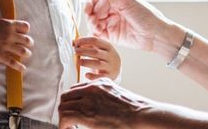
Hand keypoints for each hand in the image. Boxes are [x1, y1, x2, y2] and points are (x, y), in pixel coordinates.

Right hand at [0, 18, 33, 71]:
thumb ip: (6, 26)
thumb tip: (12, 29)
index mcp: (8, 24)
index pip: (25, 27)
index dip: (26, 31)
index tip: (24, 34)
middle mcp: (9, 35)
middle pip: (27, 40)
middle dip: (29, 43)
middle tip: (28, 45)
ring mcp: (5, 46)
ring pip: (23, 51)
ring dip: (27, 54)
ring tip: (26, 55)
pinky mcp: (0, 55)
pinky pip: (13, 62)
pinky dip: (20, 67)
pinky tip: (23, 69)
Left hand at [59, 79, 207, 128]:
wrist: (144, 116)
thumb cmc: (136, 110)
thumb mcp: (119, 97)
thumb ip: (106, 98)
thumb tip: (100, 107)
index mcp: (100, 83)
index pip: (76, 88)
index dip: (72, 100)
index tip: (72, 110)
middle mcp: (91, 87)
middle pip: (67, 95)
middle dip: (65, 108)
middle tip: (67, 120)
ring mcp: (88, 98)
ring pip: (64, 105)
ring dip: (63, 116)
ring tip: (67, 126)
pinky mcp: (87, 112)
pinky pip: (66, 117)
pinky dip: (64, 124)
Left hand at [74, 36, 120, 79]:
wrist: (116, 69)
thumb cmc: (104, 56)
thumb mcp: (100, 48)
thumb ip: (88, 44)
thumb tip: (73, 42)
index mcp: (108, 46)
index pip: (95, 40)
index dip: (84, 40)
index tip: (76, 42)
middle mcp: (110, 56)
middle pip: (95, 52)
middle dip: (83, 51)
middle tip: (75, 52)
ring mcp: (110, 67)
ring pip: (98, 64)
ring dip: (86, 62)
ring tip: (78, 62)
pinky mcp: (109, 77)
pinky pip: (100, 77)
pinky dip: (93, 76)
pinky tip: (86, 74)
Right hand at [85, 0, 171, 51]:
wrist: (156, 35)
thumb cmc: (147, 16)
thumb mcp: (127, 0)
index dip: (90, 3)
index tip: (88, 10)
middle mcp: (113, 9)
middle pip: (94, 10)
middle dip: (92, 15)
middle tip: (95, 21)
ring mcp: (112, 22)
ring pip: (94, 21)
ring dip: (93, 24)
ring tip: (98, 28)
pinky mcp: (112, 35)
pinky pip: (98, 33)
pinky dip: (94, 33)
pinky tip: (98, 33)